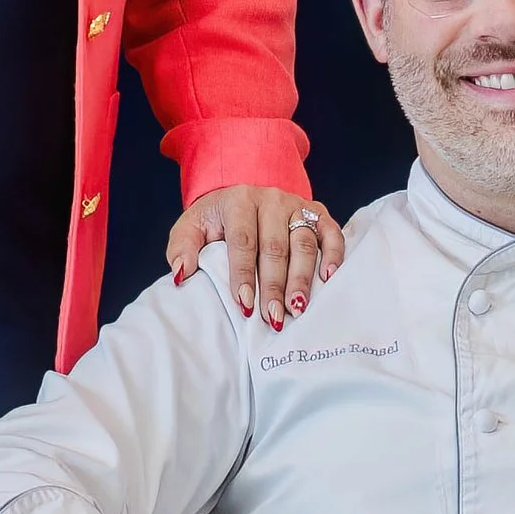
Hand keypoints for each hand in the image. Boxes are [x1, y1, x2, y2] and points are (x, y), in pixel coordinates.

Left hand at [168, 186, 344, 328]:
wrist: (242, 196)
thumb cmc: (216, 220)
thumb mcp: (191, 228)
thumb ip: (181, 248)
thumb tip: (181, 274)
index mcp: (238, 201)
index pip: (243, 241)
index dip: (244, 274)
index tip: (245, 304)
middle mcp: (271, 200)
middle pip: (276, 246)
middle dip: (274, 285)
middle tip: (273, 317)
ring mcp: (297, 206)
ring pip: (304, 243)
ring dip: (302, 278)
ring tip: (298, 308)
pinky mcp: (318, 213)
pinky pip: (331, 232)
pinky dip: (334, 255)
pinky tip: (328, 279)